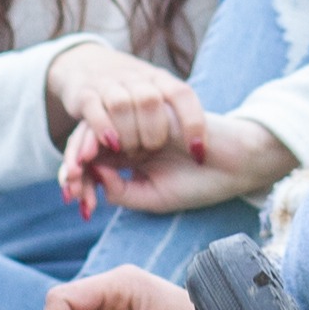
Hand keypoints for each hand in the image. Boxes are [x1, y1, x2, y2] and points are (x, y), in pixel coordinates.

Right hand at [43, 43, 203, 186]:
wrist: (85, 63)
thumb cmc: (131, 91)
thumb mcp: (157, 94)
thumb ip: (176, 114)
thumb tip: (203, 148)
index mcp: (160, 79)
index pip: (183, 95)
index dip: (193, 123)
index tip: (198, 152)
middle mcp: (136, 78)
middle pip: (150, 100)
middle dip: (154, 132)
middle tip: (152, 150)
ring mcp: (109, 83)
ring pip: (122, 104)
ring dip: (129, 133)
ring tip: (131, 151)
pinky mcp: (84, 94)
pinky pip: (94, 109)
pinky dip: (103, 128)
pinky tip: (112, 145)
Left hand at [59, 107, 294, 217]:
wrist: (238, 164)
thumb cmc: (200, 183)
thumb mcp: (154, 198)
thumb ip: (123, 192)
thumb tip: (94, 174)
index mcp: (127, 159)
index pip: (91, 166)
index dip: (78, 182)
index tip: (76, 203)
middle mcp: (130, 138)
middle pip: (87, 144)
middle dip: (74, 165)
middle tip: (70, 185)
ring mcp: (139, 121)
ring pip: (98, 128)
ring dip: (87, 149)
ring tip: (83, 169)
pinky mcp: (150, 106)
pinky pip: (120, 114)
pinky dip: (110, 132)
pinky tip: (109, 149)